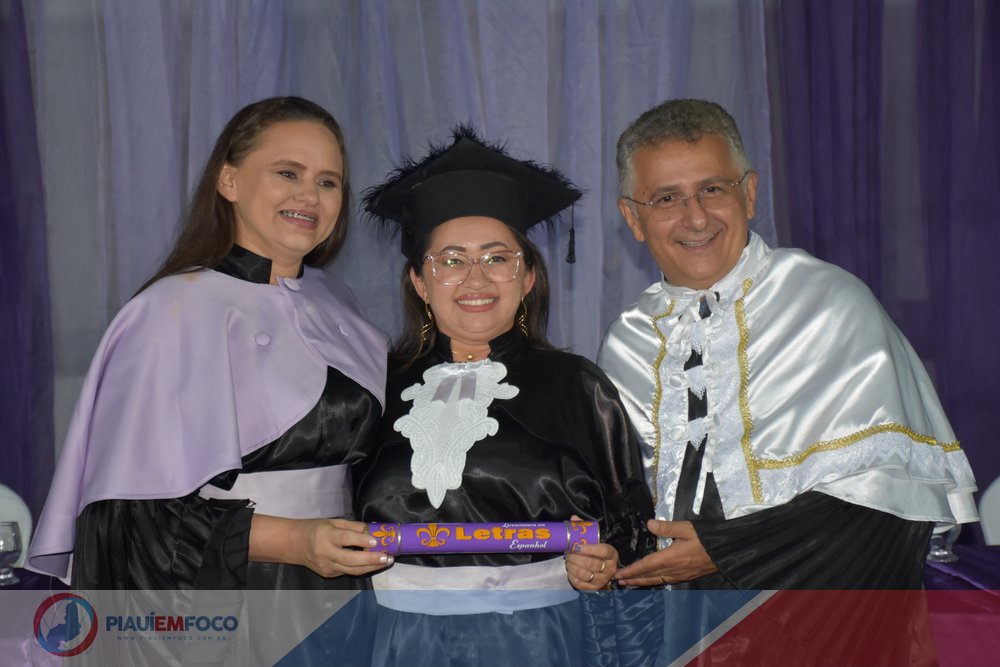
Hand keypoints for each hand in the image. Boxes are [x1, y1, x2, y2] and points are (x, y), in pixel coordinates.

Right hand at [250, 515, 392, 577]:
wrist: (294, 544)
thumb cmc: (315, 529)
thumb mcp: (332, 522)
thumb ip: (352, 526)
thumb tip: (372, 529)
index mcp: (325, 536)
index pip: (345, 539)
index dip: (361, 541)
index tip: (376, 542)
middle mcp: (325, 553)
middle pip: (351, 560)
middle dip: (371, 560)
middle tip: (387, 557)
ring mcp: (326, 566)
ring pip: (352, 570)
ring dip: (371, 567)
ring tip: (386, 561)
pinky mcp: (328, 574)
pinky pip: (347, 572)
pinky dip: (362, 568)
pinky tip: (373, 564)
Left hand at [564, 514, 616, 589]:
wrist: (601, 568)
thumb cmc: (596, 551)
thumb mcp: (595, 539)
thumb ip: (585, 528)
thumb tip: (573, 519)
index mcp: (612, 554)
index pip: (603, 551)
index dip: (589, 548)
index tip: (576, 546)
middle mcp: (609, 569)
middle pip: (591, 564)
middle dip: (576, 558)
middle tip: (568, 552)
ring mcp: (601, 580)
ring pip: (584, 574)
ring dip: (572, 566)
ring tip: (568, 559)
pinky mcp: (592, 589)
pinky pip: (579, 583)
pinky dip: (571, 575)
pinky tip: (569, 569)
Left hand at [614, 519, 716, 585]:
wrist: (726, 552)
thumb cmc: (706, 538)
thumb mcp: (686, 528)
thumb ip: (667, 527)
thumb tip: (649, 524)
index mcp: (670, 558)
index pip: (646, 566)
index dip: (631, 570)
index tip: (619, 574)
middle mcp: (673, 570)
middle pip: (648, 576)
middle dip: (632, 578)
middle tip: (618, 580)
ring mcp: (680, 575)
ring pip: (656, 580)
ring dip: (642, 581)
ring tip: (630, 582)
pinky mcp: (686, 576)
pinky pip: (666, 581)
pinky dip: (654, 581)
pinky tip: (652, 580)